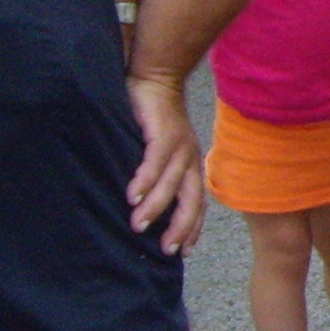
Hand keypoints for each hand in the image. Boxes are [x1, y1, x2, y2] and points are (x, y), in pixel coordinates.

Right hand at [125, 74, 205, 255]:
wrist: (157, 78)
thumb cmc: (154, 120)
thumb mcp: (160, 151)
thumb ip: (157, 175)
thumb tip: (140, 207)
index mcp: (191, 165)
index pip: (196, 203)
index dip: (191, 228)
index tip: (182, 252)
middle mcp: (190, 158)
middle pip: (191, 199)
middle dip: (180, 227)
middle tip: (166, 250)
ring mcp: (179, 144)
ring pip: (171, 182)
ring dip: (156, 206)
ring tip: (138, 226)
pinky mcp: (163, 131)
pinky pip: (156, 160)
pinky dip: (146, 179)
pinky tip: (133, 195)